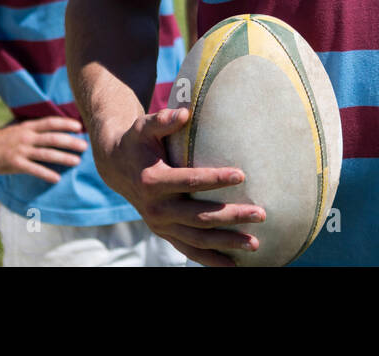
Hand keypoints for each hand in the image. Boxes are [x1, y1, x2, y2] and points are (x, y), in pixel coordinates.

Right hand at [0, 116, 88, 183]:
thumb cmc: (4, 138)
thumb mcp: (20, 128)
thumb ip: (36, 129)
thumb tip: (56, 129)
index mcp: (28, 127)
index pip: (50, 122)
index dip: (65, 124)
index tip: (79, 127)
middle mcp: (27, 137)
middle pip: (52, 139)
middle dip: (70, 142)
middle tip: (84, 146)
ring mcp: (21, 151)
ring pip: (46, 154)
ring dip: (63, 157)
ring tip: (76, 161)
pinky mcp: (15, 164)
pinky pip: (34, 170)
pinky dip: (46, 174)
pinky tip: (57, 178)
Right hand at [98, 108, 265, 266]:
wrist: (116, 167)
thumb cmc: (138, 141)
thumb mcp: (145, 127)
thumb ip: (163, 120)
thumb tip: (184, 112)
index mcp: (153, 181)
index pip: (190, 180)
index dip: (215, 179)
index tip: (242, 175)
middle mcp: (156, 208)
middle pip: (200, 216)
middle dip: (232, 217)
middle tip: (262, 214)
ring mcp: (160, 225)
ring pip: (197, 239)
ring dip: (227, 243)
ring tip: (256, 243)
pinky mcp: (164, 233)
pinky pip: (189, 250)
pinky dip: (210, 259)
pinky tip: (233, 265)